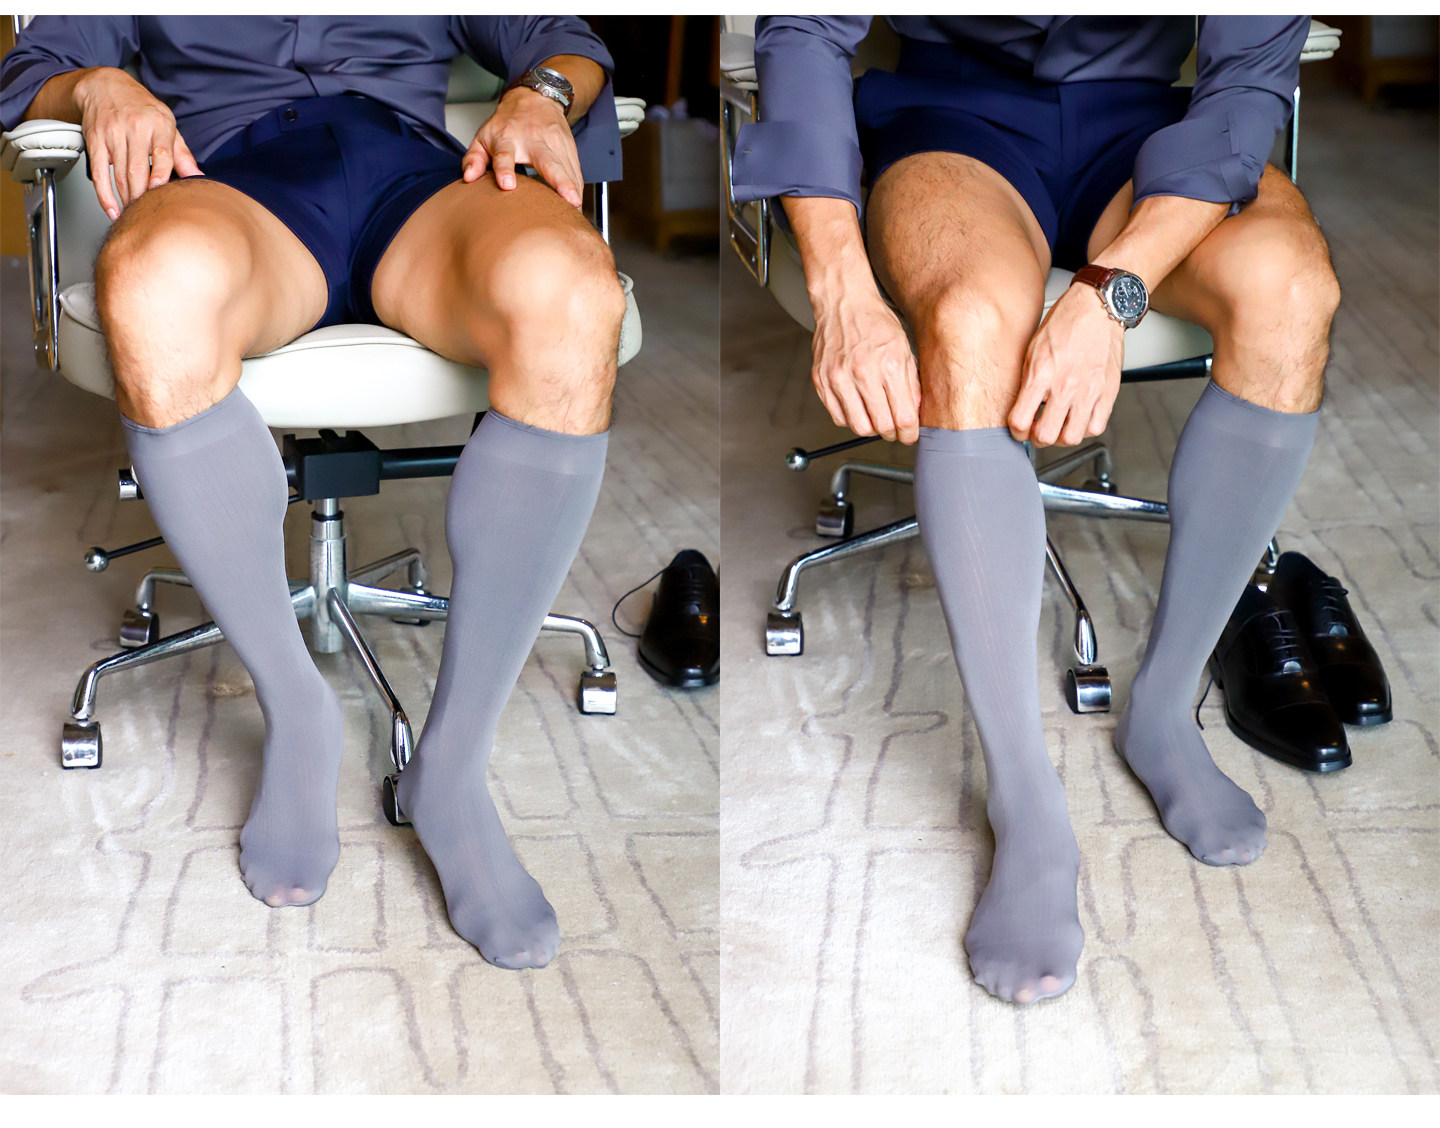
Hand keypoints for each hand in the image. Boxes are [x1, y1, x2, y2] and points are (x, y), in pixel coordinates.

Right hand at [73, 67, 201, 219]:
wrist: (104, 85)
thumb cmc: (141, 108)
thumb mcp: (167, 124)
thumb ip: (182, 154)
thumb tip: (199, 177)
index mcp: (159, 124)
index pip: (162, 154)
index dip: (161, 176)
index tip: (160, 194)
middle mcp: (135, 127)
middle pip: (138, 169)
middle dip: (142, 196)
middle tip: (148, 213)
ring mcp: (113, 133)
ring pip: (119, 174)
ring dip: (126, 198)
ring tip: (134, 213)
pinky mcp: (95, 140)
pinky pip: (99, 172)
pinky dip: (104, 195)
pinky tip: (111, 209)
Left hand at [462, 86, 582, 207]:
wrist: (535, 98)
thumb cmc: (507, 123)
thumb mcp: (484, 136)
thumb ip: (474, 159)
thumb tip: (469, 178)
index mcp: (508, 138)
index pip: (505, 155)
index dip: (504, 170)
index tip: (507, 185)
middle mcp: (534, 140)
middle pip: (549, 163)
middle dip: (560, 182)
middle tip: (569, 201)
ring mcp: (555, 143)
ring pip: (568, 168)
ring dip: (574, 189)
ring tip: (577, 209)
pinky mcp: (570, 148)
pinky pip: (576, 171)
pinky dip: (578, 188)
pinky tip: (578, 203)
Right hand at [811, 289, 920, 443]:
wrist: (844, 304)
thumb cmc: (875, 323)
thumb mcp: (904, 350)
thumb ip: (910, 385)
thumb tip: (913, 416)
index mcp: (888, 365)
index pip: (903, 418)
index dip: (909, 433)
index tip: (909, 435)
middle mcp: (862, 374)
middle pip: (881, 427)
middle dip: (891, 434)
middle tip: (894, 430)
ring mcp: (838, 379)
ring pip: (858, 427)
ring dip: (871, 429)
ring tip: (876, 418)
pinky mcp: (822, 381)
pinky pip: (838, 417)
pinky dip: (851, 419)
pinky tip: (858, 408)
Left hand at [1008, 284, 1123, 446]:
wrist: (1097, 308)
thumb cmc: (1065, 323)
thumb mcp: (1032, 350)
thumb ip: (1027, 381)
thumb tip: (1021, 406)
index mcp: (1041, 374)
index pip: (1020, 421)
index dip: (1016, 431)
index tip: (1019, 429)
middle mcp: (1065, 386)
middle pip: (1046, 436)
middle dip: (1038, 438)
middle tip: (1038, 430)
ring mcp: (1088, 391)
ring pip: (1071, 437)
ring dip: (1062, 436)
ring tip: (1060, 425)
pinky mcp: (1108, 392)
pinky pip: (1096, 427)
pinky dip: (1085, 428)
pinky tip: (1079, 417)